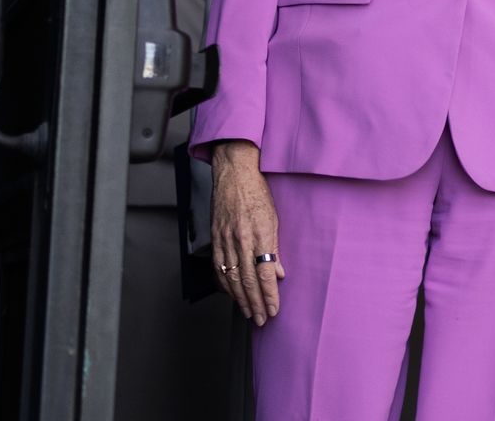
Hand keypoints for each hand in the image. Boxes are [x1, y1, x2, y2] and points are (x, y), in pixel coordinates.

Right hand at [210, 141, 283, 326]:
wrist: (234, 175)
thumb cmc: (257, 194)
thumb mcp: (274, 219)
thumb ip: (275, 248)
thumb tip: (279, 272)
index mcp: (260, 234)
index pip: (265, 273)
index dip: (269, 295)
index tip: (273, 309)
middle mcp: (241, 240)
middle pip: (247, 280)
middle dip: (255, 303)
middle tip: (261, 319)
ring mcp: (225, 240)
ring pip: (231, 278)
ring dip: (240, 299)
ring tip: (248, 313)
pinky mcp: (215, 239)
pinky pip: (218, 268)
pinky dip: (224, 284)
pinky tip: (231, 295)